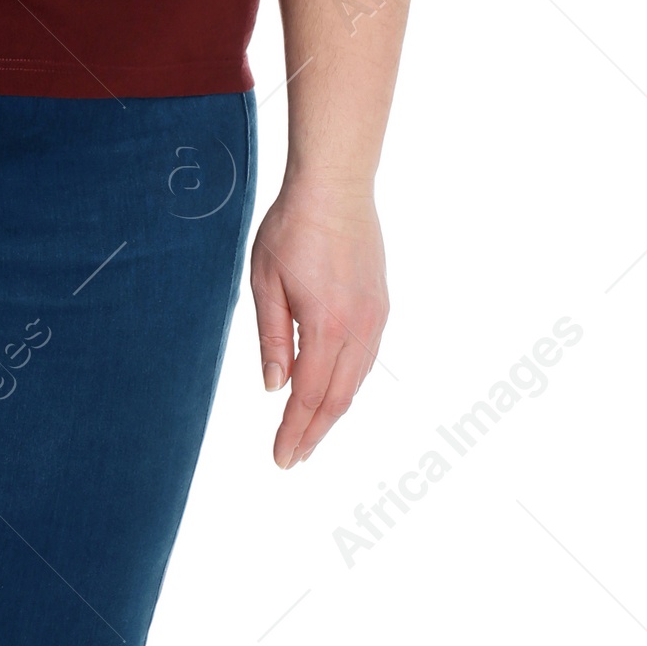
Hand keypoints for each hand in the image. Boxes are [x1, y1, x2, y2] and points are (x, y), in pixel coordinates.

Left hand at [249, 181, 387, 468]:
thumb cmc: (292, 228)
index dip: (294, 431)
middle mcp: (358, 328)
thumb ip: (273, 338)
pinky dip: (348, 384)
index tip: (282, 458)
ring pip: (355, 381)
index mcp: (326, 326)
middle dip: (314, 432)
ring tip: (310, 433)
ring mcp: (374, 317)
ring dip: (332, 411)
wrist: (336, 187)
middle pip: (337, 398)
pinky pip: (366, 358)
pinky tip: (333, 392)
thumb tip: (274, 386)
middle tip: (293, 458)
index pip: (308, 396)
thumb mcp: (266, 283)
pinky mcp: (380, 305)